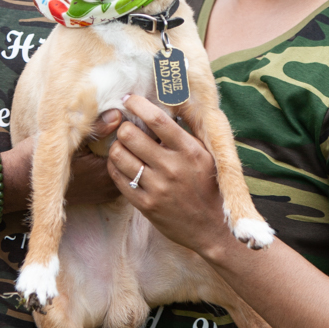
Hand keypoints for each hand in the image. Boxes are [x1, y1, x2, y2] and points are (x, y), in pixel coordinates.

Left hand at [102, 96, 252, 259]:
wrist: (213, 228)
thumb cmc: (209, 187)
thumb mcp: (205, 156)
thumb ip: (185, 134)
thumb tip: (166, 106)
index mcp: (189, 151)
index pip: (157, 120)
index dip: (138, 105)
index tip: (129, 99)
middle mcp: (172, 168)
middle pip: (130, 135)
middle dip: (123, 127)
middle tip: (126, 129)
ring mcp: (157, 188)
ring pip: (118, 155)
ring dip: (117, 146)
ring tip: (124, 147)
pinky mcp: (146, 205)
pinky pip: (118, 178)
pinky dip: (115, 166)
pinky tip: (122, 164)